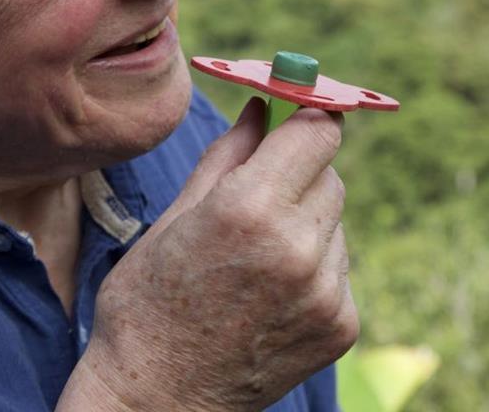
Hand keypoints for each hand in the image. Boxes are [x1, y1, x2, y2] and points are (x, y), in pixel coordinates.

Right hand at [60, 97, 356, 410]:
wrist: (157, 402)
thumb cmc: (147, 304)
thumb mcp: (173, 218)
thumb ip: (229, 154)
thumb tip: (262, 106)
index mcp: (249, 208)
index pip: (318, 131)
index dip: (310, 115)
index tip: (298, 112)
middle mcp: (297, 247)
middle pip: (329, 173)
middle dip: (298, 172)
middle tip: (254, 199)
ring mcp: (325, 292)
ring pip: (335, 220)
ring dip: (306, 221)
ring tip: (252, 259)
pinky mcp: (341, 325)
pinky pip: (339, 268)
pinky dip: (314, 267)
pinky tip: (269, 292)